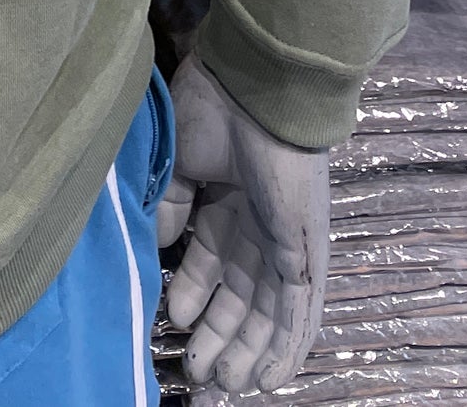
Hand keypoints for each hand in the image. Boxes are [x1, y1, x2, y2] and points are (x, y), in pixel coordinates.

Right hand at [157, 52, 329, 402]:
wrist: (258, 89)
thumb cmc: (214, 110)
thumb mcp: (180, 161)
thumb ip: (173, 204)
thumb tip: (163, 244)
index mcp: (225, 201)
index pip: (209, 262)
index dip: (194, 295)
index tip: (175, 322)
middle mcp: (257, 228)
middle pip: (240, 297)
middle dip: (220, 336)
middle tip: (200, 373)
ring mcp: (284, 244)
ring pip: (267, 314)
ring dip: (249, 352)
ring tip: (228, 386)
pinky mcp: (303, 254)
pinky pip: (299, 311)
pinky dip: (287, 346)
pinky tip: (273, 378)